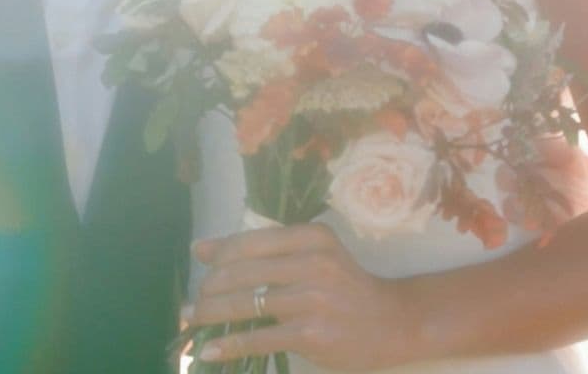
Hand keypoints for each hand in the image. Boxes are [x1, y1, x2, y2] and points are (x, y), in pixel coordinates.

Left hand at [187, 224, 421, 370]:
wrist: (394, 322)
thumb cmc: (345, 286)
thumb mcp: (310, 255)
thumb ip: (260, 250)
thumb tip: (201, 249)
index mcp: (311, 236)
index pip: (248, 242)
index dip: (217, 258)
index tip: (200, 271)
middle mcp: (313, 262)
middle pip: (242, 272)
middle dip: (209, 290)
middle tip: (194, 304)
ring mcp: (313, 299)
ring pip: (246, 304)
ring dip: (212, 316)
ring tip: (193, 323)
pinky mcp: (312, 333)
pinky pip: (259, 337)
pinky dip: (229, 344)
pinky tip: (210, 350)